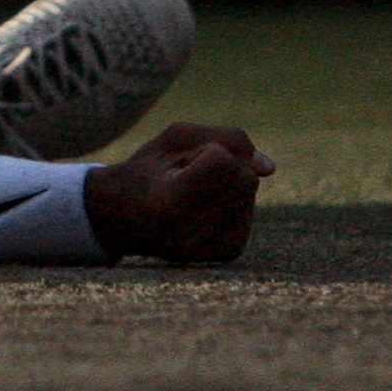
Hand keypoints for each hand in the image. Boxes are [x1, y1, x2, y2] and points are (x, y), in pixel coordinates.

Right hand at [83, 122, 275, 262]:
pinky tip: (203, 209)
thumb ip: (225, 138)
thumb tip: (269, 169)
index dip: (205, 151)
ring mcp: (213, 249)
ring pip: (250, 192)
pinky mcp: (228, 252)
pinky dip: (232, 201)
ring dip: (228, 183)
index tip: (176, 165)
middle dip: (223, 166)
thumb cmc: (148, 170)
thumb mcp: (174, 138)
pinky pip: (248, 210)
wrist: (122, 218)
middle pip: (244, 177)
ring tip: (192, 194)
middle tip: (184, 178)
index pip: (222, 161)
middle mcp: (193, 234)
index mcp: (169, 205)